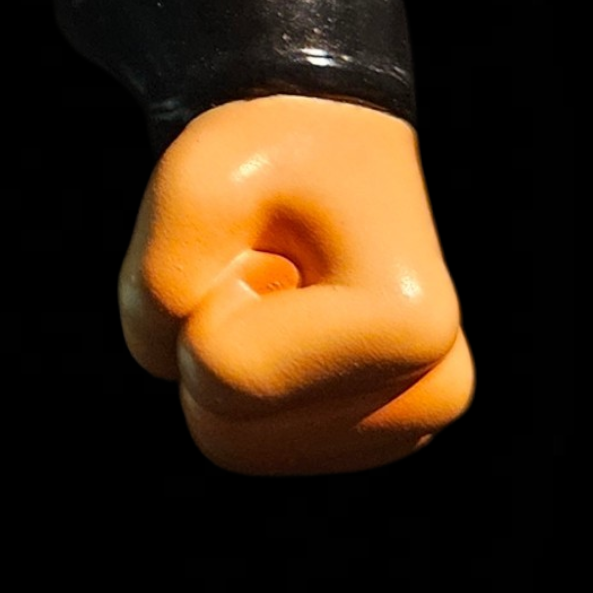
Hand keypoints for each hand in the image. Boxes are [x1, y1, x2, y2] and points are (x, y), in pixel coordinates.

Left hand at [119, 96, 471, 473]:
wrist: (328, 148)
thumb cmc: (270, 156)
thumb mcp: (193, 181)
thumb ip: (157, 284)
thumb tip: (176, 371)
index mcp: (410, 328)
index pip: (222, 374)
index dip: (202, 298)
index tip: (260, 245)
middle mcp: (435, 393)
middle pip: (222, 427)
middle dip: (206, 337)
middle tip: (261, 267)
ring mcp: (409, 427)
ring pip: (230, 442)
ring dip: (219, 358)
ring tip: (274, 292)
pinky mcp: (372, 441)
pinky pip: (246, 443)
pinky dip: (237, 382)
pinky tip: (285, 325)